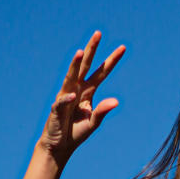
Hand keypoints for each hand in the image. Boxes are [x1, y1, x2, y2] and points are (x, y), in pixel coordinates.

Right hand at [40, 31, 125, 164]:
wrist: (59, 146)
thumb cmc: (76, 132)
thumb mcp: (94, 122)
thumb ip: (103, 111)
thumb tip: (116, 101)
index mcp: (88, 91)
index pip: (101, 72)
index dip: (111, 61)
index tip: (123, 47)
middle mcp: (76, 89)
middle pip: (85, 66)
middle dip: (91, 50)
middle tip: (98, 33)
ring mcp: (65, 97)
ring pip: (71, 77)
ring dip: (75, 64)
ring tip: (80, 51)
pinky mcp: (56, 109)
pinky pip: (62, 102)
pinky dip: (67, 99)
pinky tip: (73, 95)